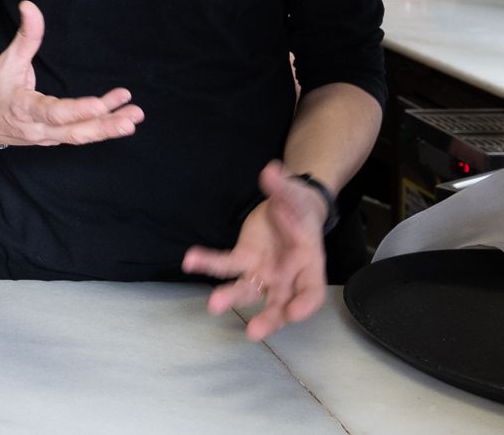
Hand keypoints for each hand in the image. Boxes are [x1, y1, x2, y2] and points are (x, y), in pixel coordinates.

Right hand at [0, 1, 143, 147]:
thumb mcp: (8, 60)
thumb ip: (25, 35)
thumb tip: (29, 5)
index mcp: (24, 108)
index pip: (54, 113)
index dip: (78, 110)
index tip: (101, 104)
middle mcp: (37, 129)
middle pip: (74, 132)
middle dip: (105, 125)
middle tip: (132, 116)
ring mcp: (46, 138)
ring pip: (80, 137)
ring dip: (108, 128)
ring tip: (134, 116)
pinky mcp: (53, 140)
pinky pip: (78, 136)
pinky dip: (100, 129)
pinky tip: (121, 119)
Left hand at [183, 162, 329, 340]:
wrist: (290, 206)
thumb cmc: (299, 207)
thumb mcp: (295, 193)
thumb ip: (283, 186)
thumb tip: (270, 172)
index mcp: (310, 264)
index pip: (312, 291)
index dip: (305, 305)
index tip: (294, 314)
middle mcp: (287, 276)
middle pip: (280, 304)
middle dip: (269, 319)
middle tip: (254, 331)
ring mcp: (264, 272)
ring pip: (249, 291)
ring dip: (232, 297)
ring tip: (213, 305)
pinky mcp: (244, 260)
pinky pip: (225, 265)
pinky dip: (208, 264)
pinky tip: (190, 261)